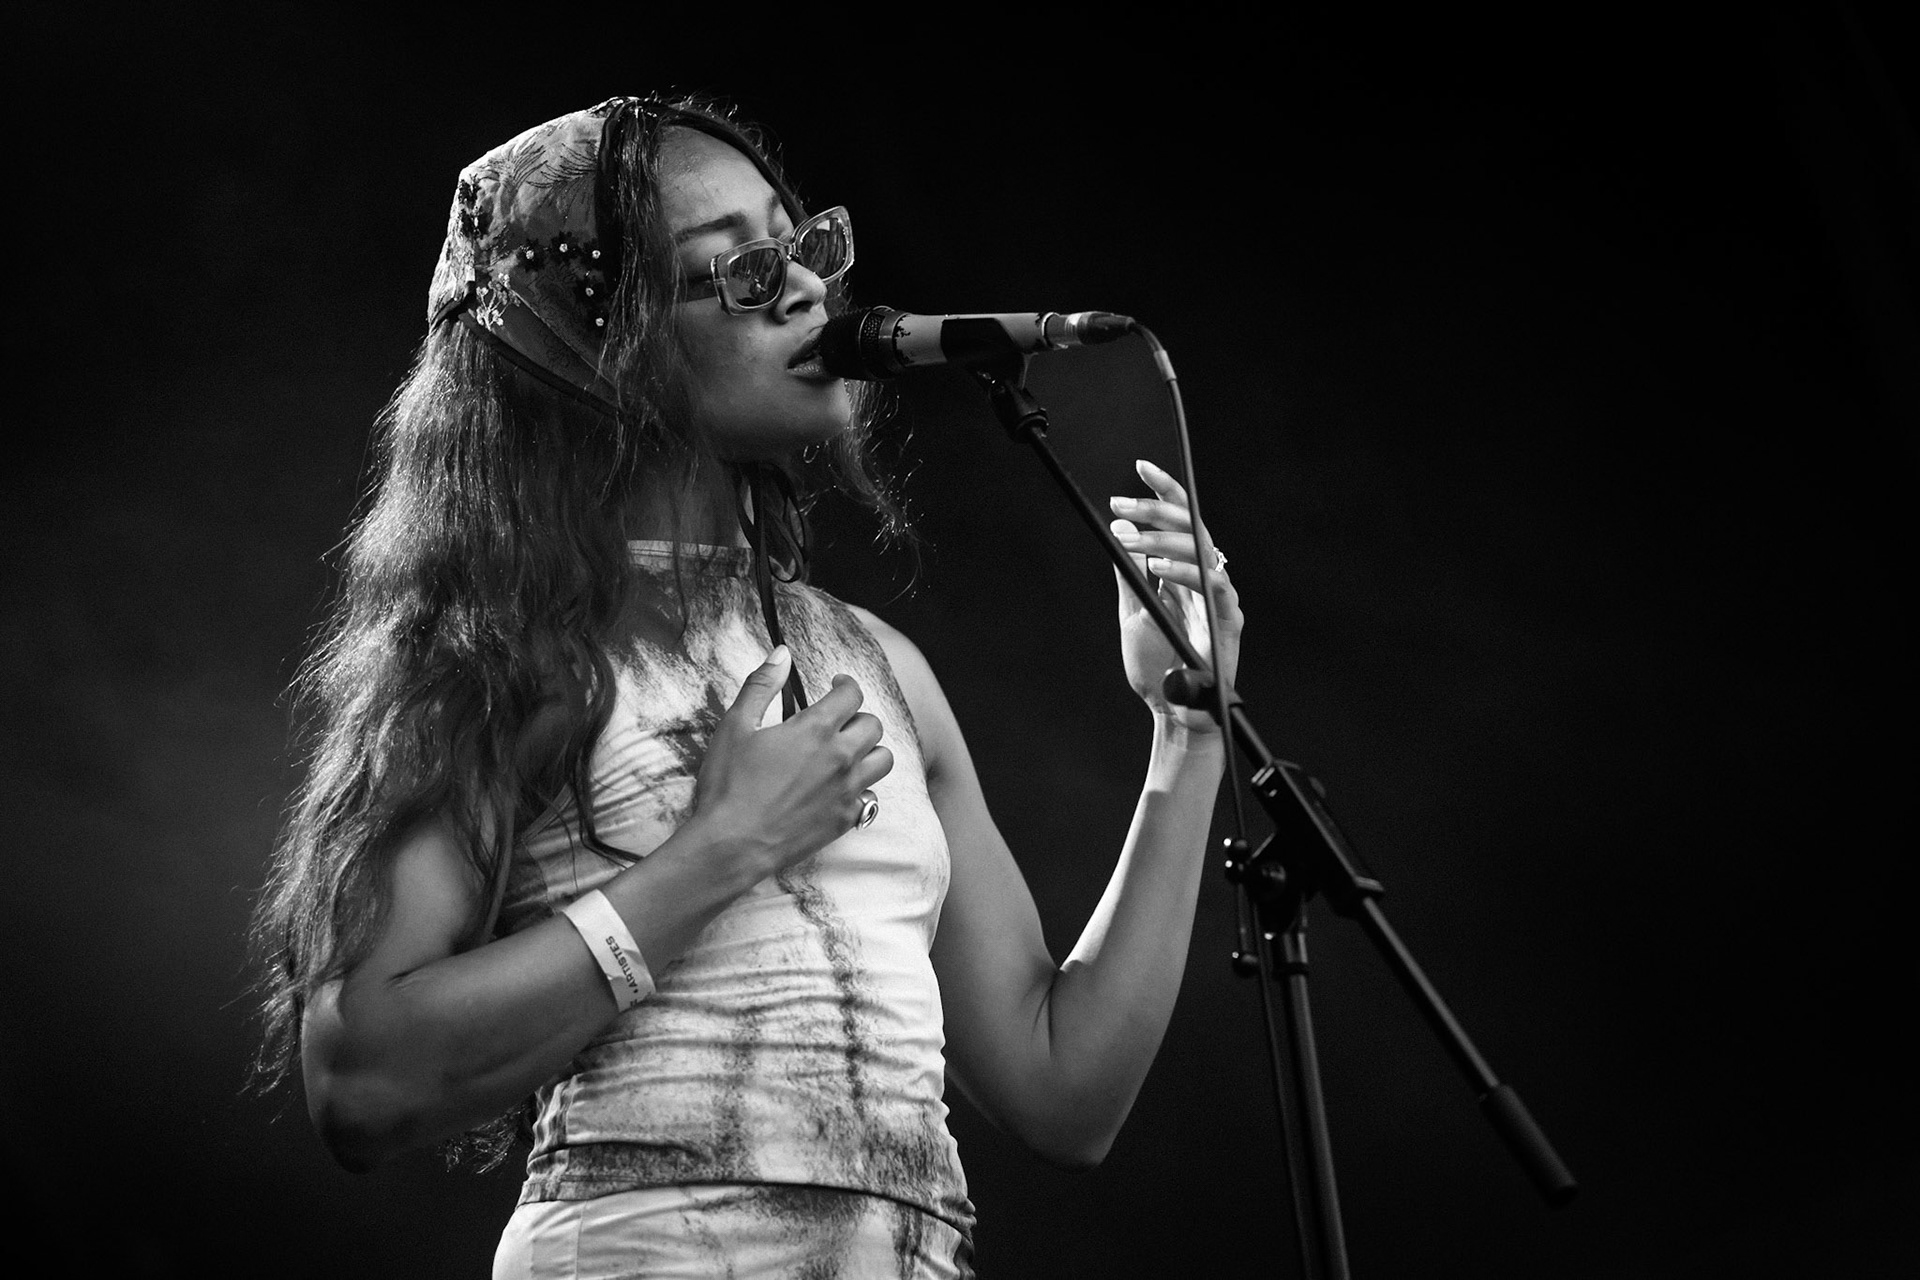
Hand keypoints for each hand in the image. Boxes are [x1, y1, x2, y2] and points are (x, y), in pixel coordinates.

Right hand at [689, 647, 893, 876]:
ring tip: (846, 752)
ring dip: (869, 750)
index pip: (852, 694)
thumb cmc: (729, 785)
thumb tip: (781, 654)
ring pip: (883, 760)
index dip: (845, 685)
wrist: (732, 845)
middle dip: (857, 716)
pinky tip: (840, 788)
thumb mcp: (736, 726)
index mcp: (816, 729)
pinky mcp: (845, 819)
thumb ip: (761, 685)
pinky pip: (872, 797)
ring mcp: (847, 791)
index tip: (835, 686)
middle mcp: (841, 758)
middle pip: (873, 725)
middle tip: (837, 721)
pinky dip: (862, 788)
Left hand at [1108, 459, 1244, 732]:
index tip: (1142, 466)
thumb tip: (1120, 535)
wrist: (1174, 711)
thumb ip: (1130, 577)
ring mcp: (1220, 597)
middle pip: (1192, 526)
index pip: (1180, 521)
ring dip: (1164, 538)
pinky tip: (1157, 568)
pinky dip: (1185, 572)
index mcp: (1185, 573)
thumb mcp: (1135, 613)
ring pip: (1202, 549)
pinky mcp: (1229, 620)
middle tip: (1121, 504)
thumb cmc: (1158, 667)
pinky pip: (1214, 586)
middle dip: (1157, 509)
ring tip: (1132, 538)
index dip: (1165, 491)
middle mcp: (1206, 578)